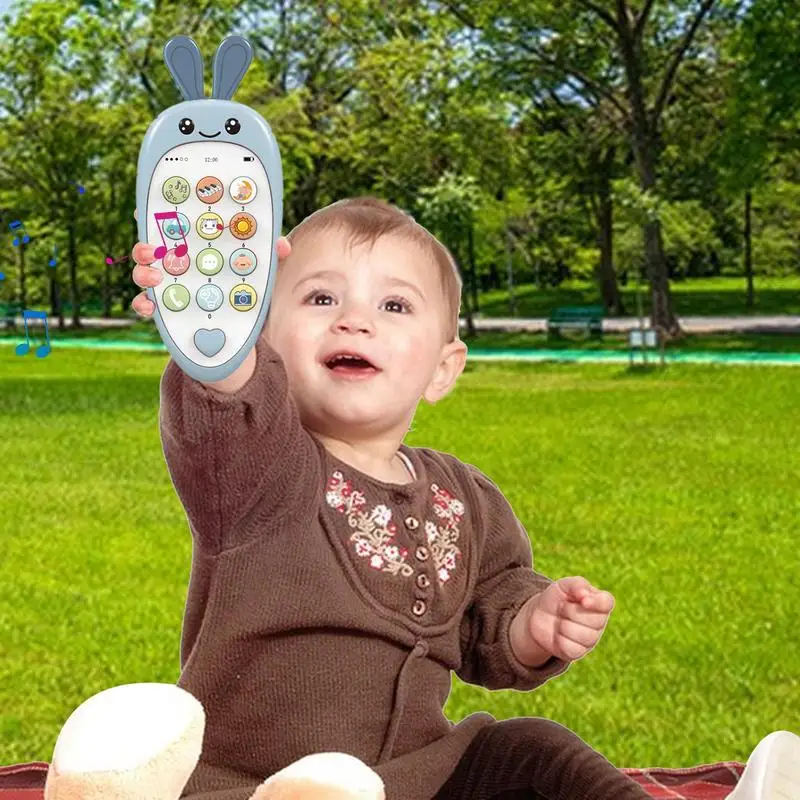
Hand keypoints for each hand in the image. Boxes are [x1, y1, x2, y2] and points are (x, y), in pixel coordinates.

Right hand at [129, 208, 291, 317]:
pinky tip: (151, 307)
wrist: (245, 329)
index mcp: (196, 246)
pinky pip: (147, 305)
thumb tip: (282, 246)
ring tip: (156, 278)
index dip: (159, 212)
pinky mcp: (167, 310)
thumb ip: (268, 256)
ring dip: (144, 273)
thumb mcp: (261, 271)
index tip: (152, 208)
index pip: (174, 225)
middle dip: (145, 245)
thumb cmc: (248, 288)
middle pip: (152, 247)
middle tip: (151, 249)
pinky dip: (144, 305)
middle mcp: (177, 263)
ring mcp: (169, 286)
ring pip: (144, 273)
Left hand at [523, 576, 614, 662]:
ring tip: (560, 620)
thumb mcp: (563, 585)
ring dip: (564, 625)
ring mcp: (591, 639)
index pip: (607, 603)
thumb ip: (576, 585)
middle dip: (570, 611)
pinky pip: (572, 648)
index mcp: (599, 602)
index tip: (583, 601)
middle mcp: (599, 622)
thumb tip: (586, 595)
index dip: (597, 603)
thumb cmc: (555, 598)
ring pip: (583, 636)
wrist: (538, 616)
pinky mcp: (578, 652)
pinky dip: (559, 639)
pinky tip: (558, 634)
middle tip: (562, 608)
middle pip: (593, 621)